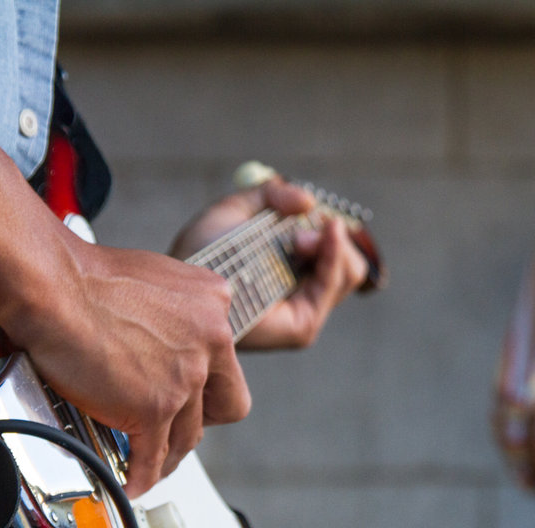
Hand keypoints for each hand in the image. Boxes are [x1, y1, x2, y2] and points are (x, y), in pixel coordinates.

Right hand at [11, 235, 250, 497]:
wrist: (52, 287)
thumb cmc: (84, 277)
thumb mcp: (156, 281)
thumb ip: (175, 313)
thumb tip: (165, 338)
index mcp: (215, 304)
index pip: (227, 362)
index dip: (207, 385)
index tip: (190, 396)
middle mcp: (212, 339)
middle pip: (228, 404)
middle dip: (202, 422)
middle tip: (176, 428)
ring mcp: (186, 376)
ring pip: (189, 435)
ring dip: (168, 455)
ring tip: (149, 462)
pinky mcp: (155, 407)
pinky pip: (153, 454)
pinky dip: (142, 474)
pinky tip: (132, 481)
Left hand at [169, 176, 368, 349]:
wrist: (184, 277)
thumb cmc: (201, 250)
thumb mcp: (237, 209)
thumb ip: (272, 195)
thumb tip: (310, 201)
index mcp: (291, 273)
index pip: (334, 253)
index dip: (331, 229)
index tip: (314, 212)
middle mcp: (301, 296)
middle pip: (350, 264)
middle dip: (333, 237)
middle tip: (302, 230)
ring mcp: (305, 313)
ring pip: (350, 271)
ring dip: (331, 244)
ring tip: (298, 239)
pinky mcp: (302, 327)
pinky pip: (335, 283)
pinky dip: (334, 254)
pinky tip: (317, 236)